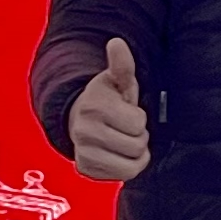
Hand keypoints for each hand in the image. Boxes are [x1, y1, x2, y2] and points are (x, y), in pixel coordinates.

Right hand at [69, 38, 150, 181]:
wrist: (82, 119)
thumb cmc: (108, 99)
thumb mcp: (117, 81)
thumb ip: (122, 65)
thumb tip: (117, 43)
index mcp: (94, 105)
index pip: (138, 123)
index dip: (139, 118)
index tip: (127, 111)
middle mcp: (83, 131)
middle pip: (137, 145)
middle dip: (138, 136)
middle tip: (126, 128)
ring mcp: (82, 152)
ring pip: (131, 164)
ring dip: (135, 153)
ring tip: (123, 140)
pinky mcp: (85, 169)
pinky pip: (121, 176)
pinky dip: (127, 167)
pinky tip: (118, 154)